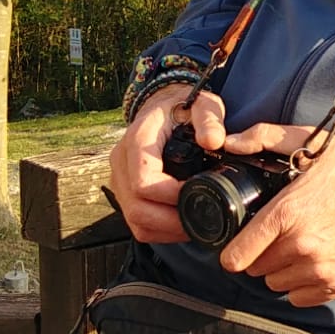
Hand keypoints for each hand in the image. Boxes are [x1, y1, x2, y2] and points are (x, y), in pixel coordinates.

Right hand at [108, 84, 226, 243]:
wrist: (162, 106)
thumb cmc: (183, 107)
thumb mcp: (202, 104)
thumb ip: (210, 119)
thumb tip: (214, 141)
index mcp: (137, 140)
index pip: (143, 181)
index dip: (171, 196)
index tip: (199, 195)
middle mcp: (121, 161)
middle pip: (137, 208)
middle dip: (171, 221)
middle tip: (202, 221)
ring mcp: (119, 179)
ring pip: (135, 220)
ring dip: (165, 229)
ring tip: (195, 224)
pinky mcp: (124, 192)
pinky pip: (136, 222)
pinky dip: (159, 229)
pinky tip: (182, 223)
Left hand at [217, 122, 334, 307]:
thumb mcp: (310, 143)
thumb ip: (265, 137)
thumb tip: (229, 141)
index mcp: (286, 213)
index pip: (237, 256)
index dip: (234, 250)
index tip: (241, 242)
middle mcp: (300, 245)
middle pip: (255, 269)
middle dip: (262, 252)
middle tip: (281, 232)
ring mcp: (319, 268)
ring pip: (275, 284)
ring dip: (281, 269)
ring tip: (299, 244)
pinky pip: (298, 297)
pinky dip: (301, 283)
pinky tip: (314, 260)